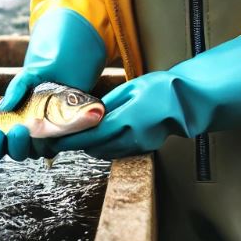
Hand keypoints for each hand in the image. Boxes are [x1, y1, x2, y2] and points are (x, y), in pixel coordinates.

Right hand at [0, 7, 105, 163]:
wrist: (72, 65)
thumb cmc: (46, 73)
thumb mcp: (27, 77)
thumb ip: (15, 90)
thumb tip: (4, 108)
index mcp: (13, 124)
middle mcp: (28, 135)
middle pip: (16, 153)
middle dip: (13, 145)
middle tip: (16, 130)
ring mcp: (47, 137)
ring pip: (36, 152)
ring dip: (31, 144)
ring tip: (28, 128)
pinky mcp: (66, 135)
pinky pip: (57, 146)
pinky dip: (53, 142)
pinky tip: (51, 131)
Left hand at [42, 36, 240, 160]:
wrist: (190, 101)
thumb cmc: (162, 88)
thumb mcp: (132, 88)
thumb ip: (109, 103)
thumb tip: (88, 114)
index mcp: (126, 121)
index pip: (89, 136)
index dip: (68, 140)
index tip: (51, 140)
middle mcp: (131, 138)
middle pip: (94, 148)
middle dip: (74, 144)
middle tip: (56, 137)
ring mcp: (139, 146)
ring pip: (105, 152)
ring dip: (88, 146)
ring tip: (73, 136)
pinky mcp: (144, 148)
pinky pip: (117, 151)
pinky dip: (103, 146)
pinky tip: (97, 136)